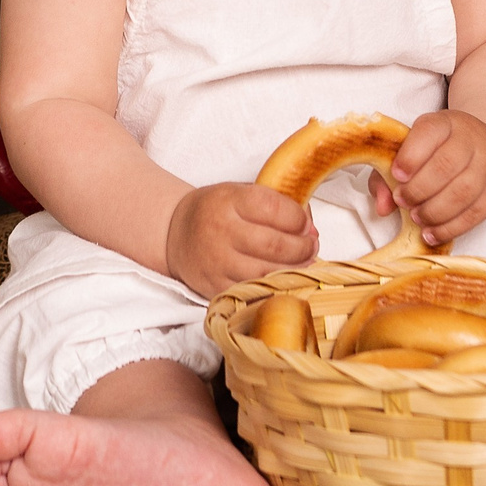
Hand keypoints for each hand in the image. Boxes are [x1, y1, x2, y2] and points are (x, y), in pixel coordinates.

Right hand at [165, 182, 316, 298]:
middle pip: (276, 245)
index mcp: (229, 200)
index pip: (275, 209)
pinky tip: (282, 278)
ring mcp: (217, 262)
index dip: (299, 218)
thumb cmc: (215, 210)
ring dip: (295, 269)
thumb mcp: (239, 193)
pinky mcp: (215, 287)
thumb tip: (310, 228)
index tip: (305, 223)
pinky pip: (254, 292)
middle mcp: (221, 231)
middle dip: (303, 247)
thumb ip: (274, 203)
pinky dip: (274, 287)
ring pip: (269, 272)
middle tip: (311, 245)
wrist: (174, 233)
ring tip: (303, 262)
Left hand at [366, 109, 485, 246]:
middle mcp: (471, 139)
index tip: (396, 176)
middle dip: (419, 190)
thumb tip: (383, 207)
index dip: (410, 156)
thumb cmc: (439, 151)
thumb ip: (387, 175)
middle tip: (404, 202)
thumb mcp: (411, 151)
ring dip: (434, 212)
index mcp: (444, 123)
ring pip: (462, 192)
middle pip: (446, 165)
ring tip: (418, 219)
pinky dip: (451, 228)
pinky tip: (432, 233)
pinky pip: (476, 214)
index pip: (429, 132)